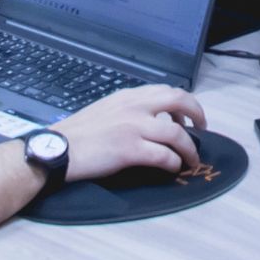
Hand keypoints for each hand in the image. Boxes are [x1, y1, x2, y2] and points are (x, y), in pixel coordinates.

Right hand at [51, 85, 205, 181]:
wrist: (58, 150)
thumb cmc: (78, 135)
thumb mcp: (105, 110)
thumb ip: (127, 110)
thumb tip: (150, 122)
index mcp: (127, 96)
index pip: (165, 91)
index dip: (183, 104)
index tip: (187, 119)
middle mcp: (134, 106)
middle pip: (179, 101)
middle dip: (197, 114)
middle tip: (202, 130)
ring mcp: (133, 127)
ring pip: (177, 134)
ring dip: (190, 149)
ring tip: (192, 160)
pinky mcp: (130, 149)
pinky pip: (164, 156)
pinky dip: (174, 163)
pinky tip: (173, 168)